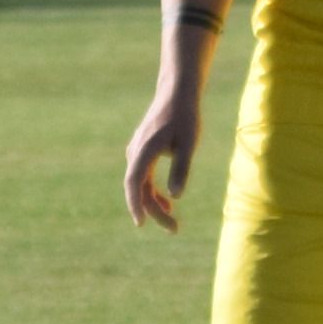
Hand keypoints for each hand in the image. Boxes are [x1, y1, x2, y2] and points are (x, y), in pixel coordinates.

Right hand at [124, 84, 201, 230]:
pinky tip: (167, 202)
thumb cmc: (185, 117)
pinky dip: (152, 191)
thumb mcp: (189, 144)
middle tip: (174, 230)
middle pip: (138, 188)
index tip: (141, 223)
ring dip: (153, 203)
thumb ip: (181, 169)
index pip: (134, 182)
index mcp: (144, 150)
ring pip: (139, 184)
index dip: (136, 204)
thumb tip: (175, 195)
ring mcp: (137, 152)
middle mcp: (135, 152)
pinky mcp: (142, 151)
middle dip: (154, 211)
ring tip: (173, 221)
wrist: (176, 94)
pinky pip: (142, 177)